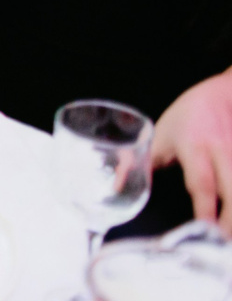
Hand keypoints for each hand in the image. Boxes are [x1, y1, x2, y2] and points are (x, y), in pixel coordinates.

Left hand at [153, 69, 231, 231]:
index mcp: (194, 146)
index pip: (202, 182)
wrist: (225, 93)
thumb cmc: (189, 116)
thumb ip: (141, 161)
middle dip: (231, 220)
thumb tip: (116, 187)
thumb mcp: (160, 134)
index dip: (205, 207)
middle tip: (224, 243)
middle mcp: (222, 151)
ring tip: (229, 240)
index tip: (205, 229)